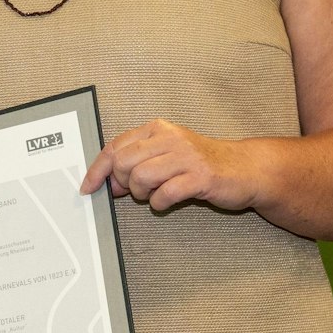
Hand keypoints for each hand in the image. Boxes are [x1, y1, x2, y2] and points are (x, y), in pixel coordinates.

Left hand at [81, 119, 258, 212]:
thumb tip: (108, 182)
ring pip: (141, 177)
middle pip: (123, 163)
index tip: (88, 187)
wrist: (245, 168)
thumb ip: (137, 162)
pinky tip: (168, 201)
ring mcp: (186, 156)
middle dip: (122, 183)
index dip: (97, 170)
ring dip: (142, 194)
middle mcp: (170, 138)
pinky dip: (160, 203)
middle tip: (135, 191)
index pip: (115, 147)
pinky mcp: (200, 177)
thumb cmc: (201, 163)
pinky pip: (165, 194)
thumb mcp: (166, 153)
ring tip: (156, 194)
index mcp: (157, 129)